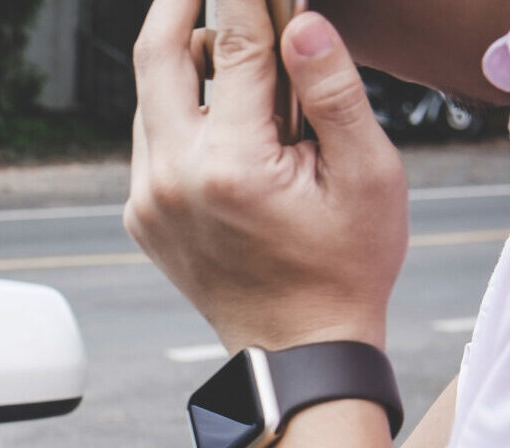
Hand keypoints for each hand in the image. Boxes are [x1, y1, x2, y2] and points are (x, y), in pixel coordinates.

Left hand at [125, 0, 405, 351]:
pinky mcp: (142, 214)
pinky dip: (179, 109)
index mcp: (231, 164)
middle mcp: (173, 177)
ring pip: (150, 96)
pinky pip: (151, 138)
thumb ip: (334, 91)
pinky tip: (221, 108)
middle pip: (156, 54)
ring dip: (183, 59)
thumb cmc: (346, 266)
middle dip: (179, 1)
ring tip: (233, 44)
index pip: (233, 44)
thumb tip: (303, 22)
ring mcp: (148, 198)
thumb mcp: (368, 175)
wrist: (298, 349)